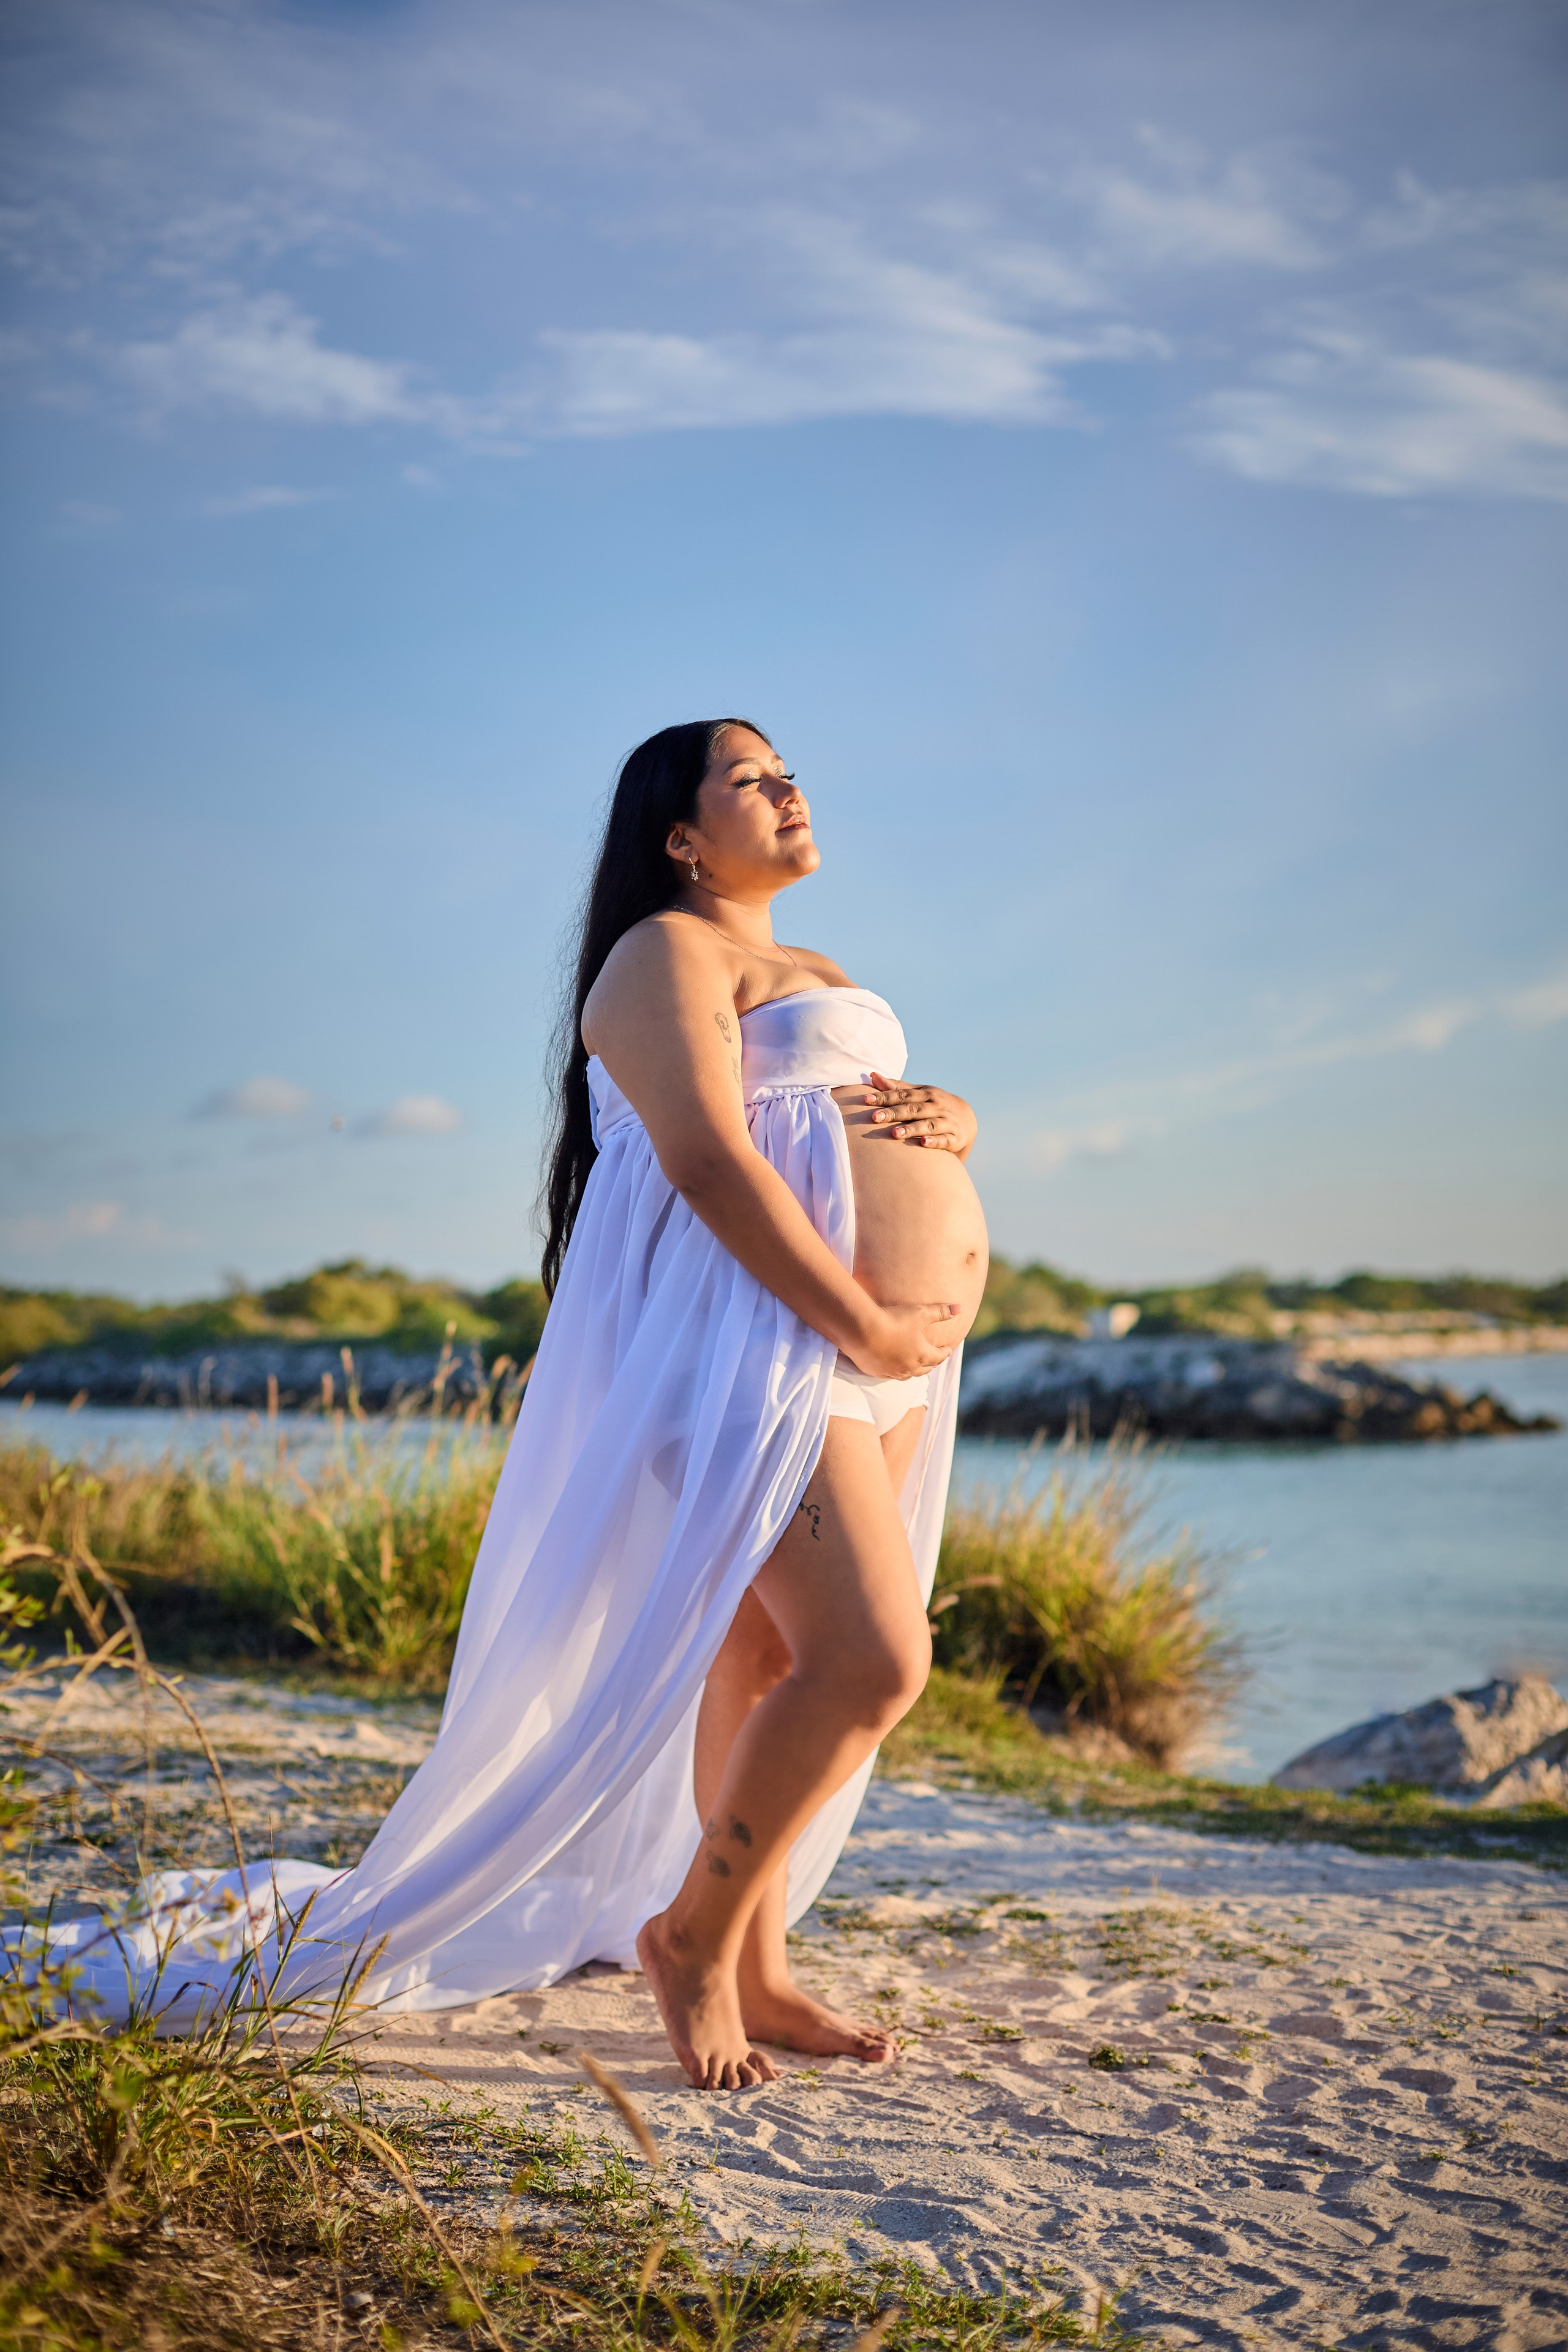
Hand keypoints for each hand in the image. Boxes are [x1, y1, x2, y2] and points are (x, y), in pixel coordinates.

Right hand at [843, 1300, 959, 1379]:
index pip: (939, 1356)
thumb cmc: (893, 1320)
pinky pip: (890, 1374)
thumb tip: (960, 1309)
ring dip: (915, 1369)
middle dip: (932, 1363)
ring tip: (916, 1364)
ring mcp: (892, 1371)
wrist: (862, 1330)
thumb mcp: (920, 1313)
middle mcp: (909, 1367)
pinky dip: (896, 1371)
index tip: (948, 1349)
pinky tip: (894, 1366)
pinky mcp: (876, 1372)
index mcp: (922, 1354)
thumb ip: (940, 1312)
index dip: (945, 1352)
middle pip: (925, 1368)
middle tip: (935, 1358)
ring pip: (908, 1374)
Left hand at [863, 1071, 977, 1156]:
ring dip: (911, 1129)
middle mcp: (936, 1106)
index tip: (866, 1100)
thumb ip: (896, 1087)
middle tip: (874, 1117)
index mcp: (925, 1094)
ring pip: (927, 1125)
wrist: (967, 1119)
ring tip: (894, 1134)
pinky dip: (934, 1142)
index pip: (903, 1094)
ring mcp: (946, 1122)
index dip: (884, 1097)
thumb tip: (872, 1075)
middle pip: (913, 1109)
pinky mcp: (954, 1138)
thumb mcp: (919, 1094)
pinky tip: (922, 1143)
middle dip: (893, 1113)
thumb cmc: (934, 1105)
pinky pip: (944, 1140)